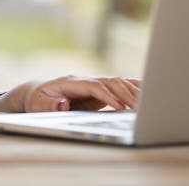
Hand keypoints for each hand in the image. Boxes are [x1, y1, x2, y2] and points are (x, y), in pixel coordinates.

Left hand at [24, 75, 140, 111]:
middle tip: (141, 108)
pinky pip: (119, 86)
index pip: (94, 86)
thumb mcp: (38, 104)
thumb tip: (62, 105)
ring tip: (149, 103)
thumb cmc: (38, 100)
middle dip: (126, 94)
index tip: (120, 106)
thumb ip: (50, 105)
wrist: (39, 93)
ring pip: (118, 83)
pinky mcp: (100, 90)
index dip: (107, 95)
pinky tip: (148, 91)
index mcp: (71, 82)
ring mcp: (93, 83)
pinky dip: (133, 88)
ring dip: (133, 92)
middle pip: (110, 82)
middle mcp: (85, 80)